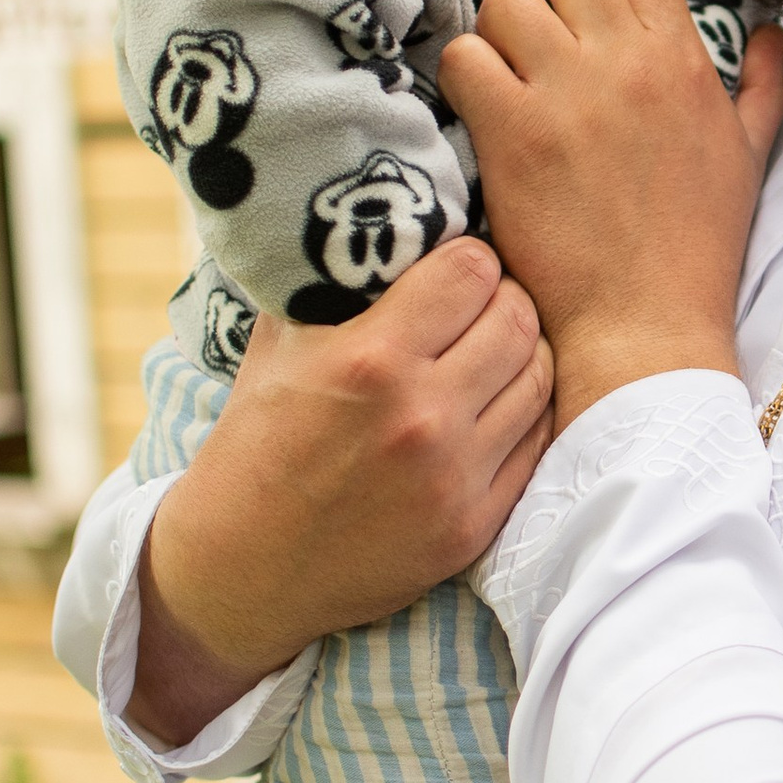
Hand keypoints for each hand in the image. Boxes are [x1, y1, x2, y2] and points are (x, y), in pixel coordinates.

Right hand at [130, 240, 552, 746]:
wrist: (241, 567)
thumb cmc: (257, 441)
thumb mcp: (279, 342)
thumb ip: (334, 280)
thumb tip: (384, 215)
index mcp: (370, 359)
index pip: (473, 269)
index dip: (469, 260)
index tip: (453, 270)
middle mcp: (421, 416)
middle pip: (518, 318)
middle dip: (502, 300)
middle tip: (479, 307)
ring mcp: (454, 477)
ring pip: (540, 377)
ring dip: (521, 354)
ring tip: (489, 352)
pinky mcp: (473, 525)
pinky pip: (537, 442)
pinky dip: (523, 413)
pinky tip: (492, 404)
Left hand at [438, 0, 782, 432]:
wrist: (647, 323)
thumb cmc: (697, 245)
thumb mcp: (749, 155)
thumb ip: (763, 84)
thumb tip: (773, 31)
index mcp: (683, 58)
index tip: (588, 26)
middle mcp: (627, 61)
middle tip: (540, 48)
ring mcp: (567, 92)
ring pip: (505, 0)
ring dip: (498, 34)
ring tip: (505, 80)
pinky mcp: (513, 132)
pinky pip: (465, 59)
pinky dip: (463, 78)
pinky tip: (481, 114)